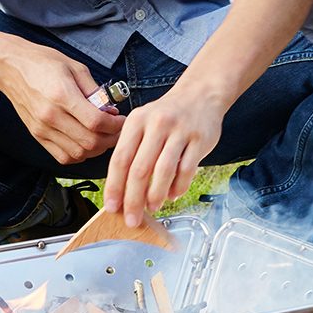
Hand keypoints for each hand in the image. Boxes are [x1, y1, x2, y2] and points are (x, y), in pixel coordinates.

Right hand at [0, 41, 124, 163]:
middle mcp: (51, 116)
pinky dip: (79, 154)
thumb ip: (95, 91)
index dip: (115, 125)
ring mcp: (42, 129)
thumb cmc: (44, 63)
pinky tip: (85, 141)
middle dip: (110, 139)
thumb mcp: (76, 67)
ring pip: (78, 153)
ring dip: (96, 149)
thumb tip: (111, 110)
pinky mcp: (37, 135)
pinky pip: (62, 157)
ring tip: (103, 135)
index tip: (122, 120)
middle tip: (117, 130)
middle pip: (89, 142)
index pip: (96, 122)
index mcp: (62, 95)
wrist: (11, 68)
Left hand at [104, 84, 227, 224]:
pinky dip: (178, 188)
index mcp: (137, 121)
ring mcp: (180, 131)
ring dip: (156, 196)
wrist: (201, 94)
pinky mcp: (200, 139)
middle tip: (132, 218)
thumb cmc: (167, 115)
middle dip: (134, 200)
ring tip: (153, 207)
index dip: (114, 187)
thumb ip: (131, 151)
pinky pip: (187, 170)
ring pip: (164, 171)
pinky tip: (172, 195)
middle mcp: (157, 124)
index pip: (120, 159)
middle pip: (140, 169)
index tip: (112, 207)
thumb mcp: (142, 123)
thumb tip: (121, 191)